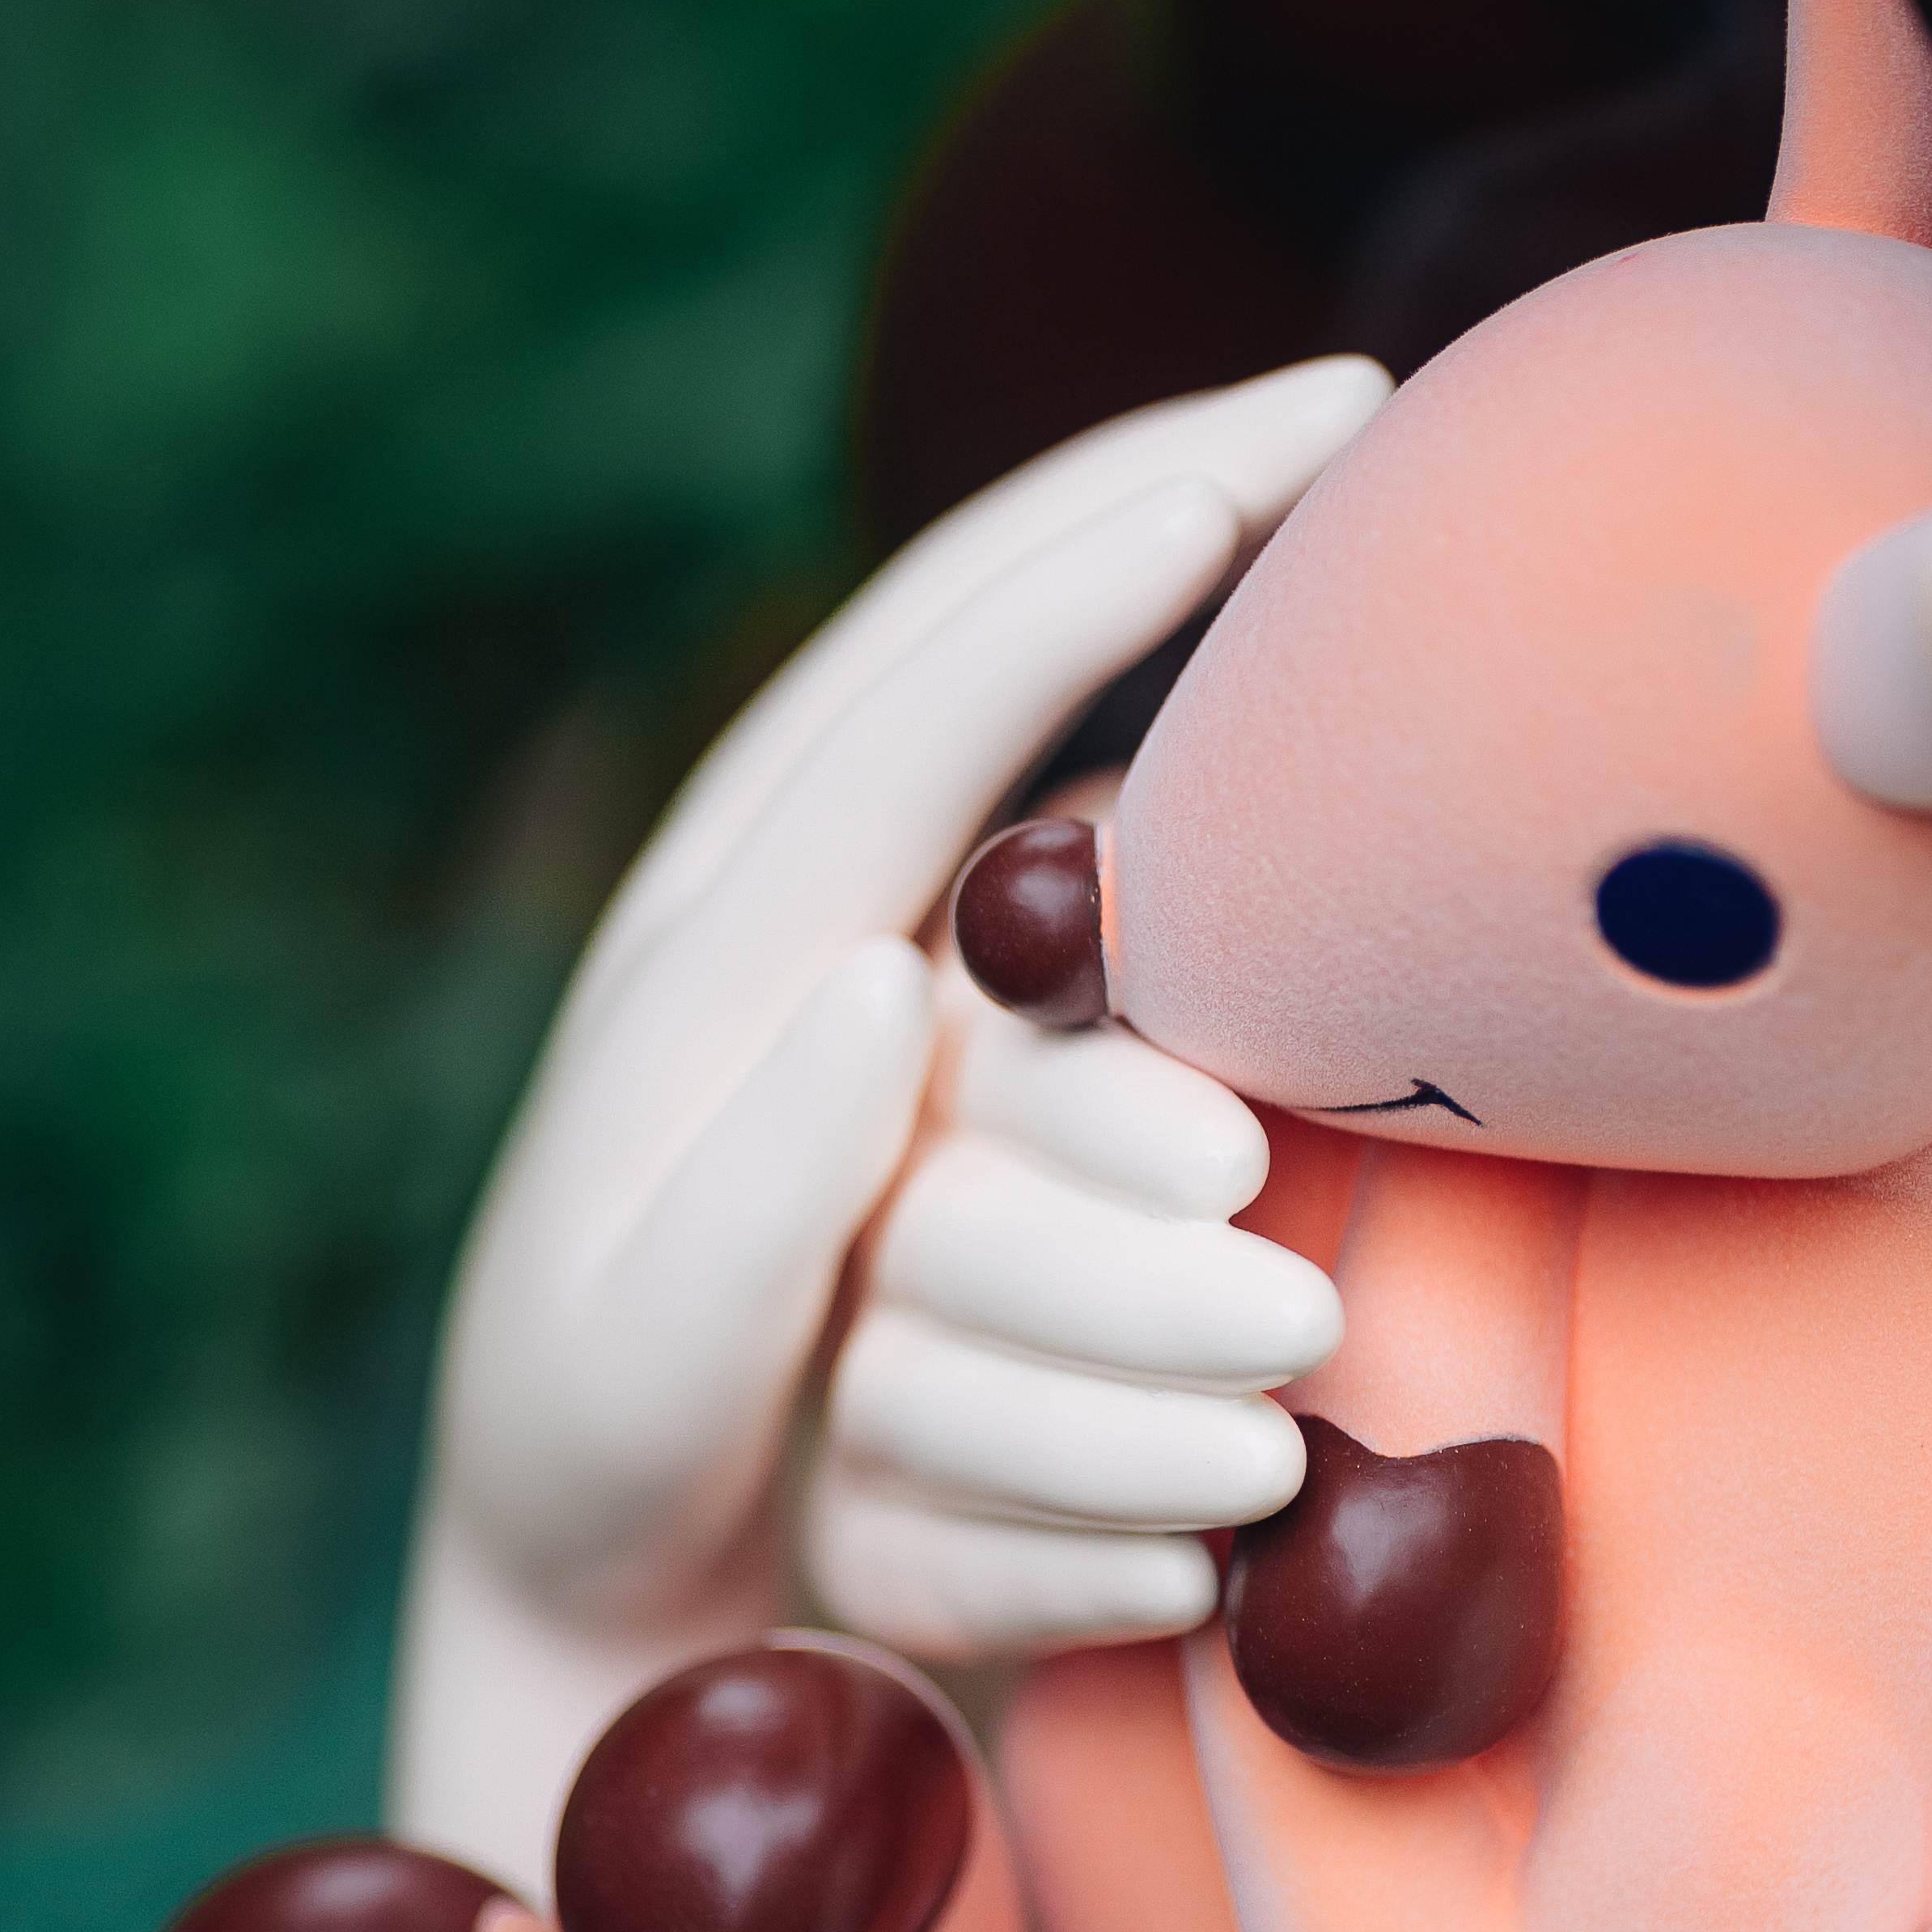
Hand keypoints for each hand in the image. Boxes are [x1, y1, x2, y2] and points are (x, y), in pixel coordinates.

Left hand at [388, 356, 1386, 1882]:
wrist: (589, 1542)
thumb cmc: (604, 1456)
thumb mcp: (643, 1356)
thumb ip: (751, 1191)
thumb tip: (892, 985)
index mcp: (713, 953)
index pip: (917, 704)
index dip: (1090, 573)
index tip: (1268, 465)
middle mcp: (801, 898)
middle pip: (980, 631)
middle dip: (1156, 486)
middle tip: (1342, 389)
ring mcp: (878, 943)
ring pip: (1023, 718)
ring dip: (1151, 555)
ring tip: (1305, 449)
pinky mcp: (937, 1023)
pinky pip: (1056, 847)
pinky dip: (1163, 729)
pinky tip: (1268, 607)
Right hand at [809, 989, 1341, 1660]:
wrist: (1263, 1422)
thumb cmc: (1288, 1198)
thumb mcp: (1270, 1082)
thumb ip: (1232, 1021)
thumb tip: (1293, 944)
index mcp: (962, 1056)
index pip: (1006, 1073)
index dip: (1109, 1118)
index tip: (1239, 1168)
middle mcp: (876, 1209)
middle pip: (951, 1242)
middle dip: (1134, 1294)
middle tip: (1307, 1325)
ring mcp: (851, 1377)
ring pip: (918, 1408)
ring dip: (1107, 1446)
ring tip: (1276, 1467)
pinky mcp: (865, 1537)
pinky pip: (915, 1569)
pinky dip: (1053, 1582)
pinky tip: (1192, 1585)